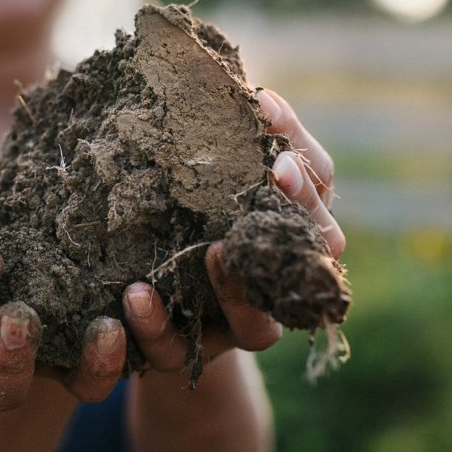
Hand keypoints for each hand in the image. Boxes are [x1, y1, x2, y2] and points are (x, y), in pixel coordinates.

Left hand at [124, 87, 344, 371]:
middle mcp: (276, 287)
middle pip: (306, 269)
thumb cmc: (192, 201)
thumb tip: (260, 97)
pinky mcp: (185, 353)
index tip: (278, 146)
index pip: (317, 206)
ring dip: (236, 291)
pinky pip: (177, 349)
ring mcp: (236, 328)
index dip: (305, 175)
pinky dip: (158, 324)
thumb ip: (250, 139)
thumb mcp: (221, 166)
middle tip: (273, 181)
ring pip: (256, 329)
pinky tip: (136, 294)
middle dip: (292, 229)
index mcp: (291, 234)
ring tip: (214, 251)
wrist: (134, 275)